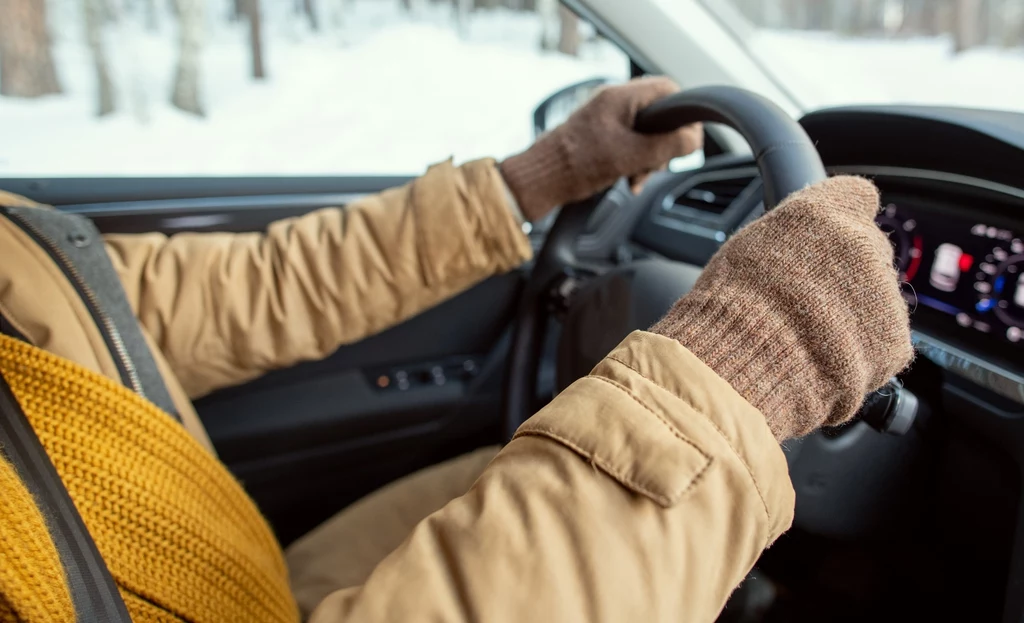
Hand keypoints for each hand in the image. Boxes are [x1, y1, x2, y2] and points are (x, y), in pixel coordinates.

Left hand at [500, 77, 702, 221]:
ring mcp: (604, 119)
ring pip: (644, 134)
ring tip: (636, 178)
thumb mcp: (631, 156)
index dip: (682, 114)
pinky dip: (632, 162)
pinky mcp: (598, 137)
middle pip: (658, 116)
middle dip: (662, 145)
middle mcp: (613, 102)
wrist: (540, 180)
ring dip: (647, 158)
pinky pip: (628, 145)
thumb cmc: (576, 164)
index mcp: (621, 97)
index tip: (685, 139)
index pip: (668, 89)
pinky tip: (627, 181)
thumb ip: (667, 146)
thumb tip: (695, 140)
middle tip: (654, 166)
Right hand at [650, 176, 913, 440]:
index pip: (855, 195)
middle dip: (846, 274)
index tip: (829, 237)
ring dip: (853, 315)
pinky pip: (882, 342)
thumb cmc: (731, 307)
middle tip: (807, 300)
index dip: (843, 218)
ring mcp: (885, 293)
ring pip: (876, 300)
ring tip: (807, 338)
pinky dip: (861, 354)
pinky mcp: (894, 340)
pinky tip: (824, 361)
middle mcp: (863, 243)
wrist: (747, 361)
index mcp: (823, 212)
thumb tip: (795, 243)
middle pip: (868, 251)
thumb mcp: (744, 249)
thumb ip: (787, 237)